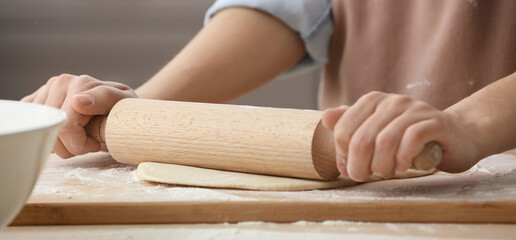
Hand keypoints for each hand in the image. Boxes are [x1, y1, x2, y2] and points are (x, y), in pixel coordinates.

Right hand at [21, 74, 136, 157]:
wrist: (116, 106)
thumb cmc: (122, 109)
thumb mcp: (125, 104)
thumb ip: (105, 98)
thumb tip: (78, 101)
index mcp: (81, 84)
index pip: (67, 127)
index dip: (80, 145)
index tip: (95, 145)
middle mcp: (61, 83)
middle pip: (52, 130)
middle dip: (70, 147)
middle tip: (88, 144)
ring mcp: (46, 90)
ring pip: (39, 130)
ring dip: (58, 143)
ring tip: (78, 137)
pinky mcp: (36, 99)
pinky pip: (30, 123)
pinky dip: (44, 135)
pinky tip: (61, 132)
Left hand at [321, 91, 479, 181]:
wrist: (457, 136)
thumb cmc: (411, 139)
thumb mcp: (377, 132)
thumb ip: (351, 125)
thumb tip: (326, 117)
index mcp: (372, 101)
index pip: (343, 130)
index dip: (342, 154)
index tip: (350, 168)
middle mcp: (391, 101)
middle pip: (361, 138)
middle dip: (359, 165)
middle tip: (364, 177)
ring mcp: (414, 109)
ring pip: (384, 141)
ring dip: (381, 166)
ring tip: (385, 173)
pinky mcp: (435, 122)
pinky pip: (412, 139)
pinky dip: (402, 158)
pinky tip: (403, 166)